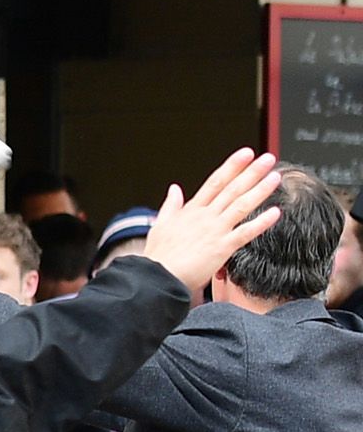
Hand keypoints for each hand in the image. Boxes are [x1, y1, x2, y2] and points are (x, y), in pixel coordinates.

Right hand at [140, 148, 283, 290]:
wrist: (157, 276)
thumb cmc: (158, 256)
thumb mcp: (160, 225)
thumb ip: (170, 205)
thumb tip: (174, 189)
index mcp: (191, 211)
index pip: (215, 182)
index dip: (232, 166)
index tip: (245, 154)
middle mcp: (205, 217)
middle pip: (232, 189)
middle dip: (251, 172)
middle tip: (267, 159)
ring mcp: (215, 230)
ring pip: (241, 205)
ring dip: (260, 190)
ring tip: (275, 178)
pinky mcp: (222, 247)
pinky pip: (245, 232)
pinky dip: (261, 223)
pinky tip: (275, 213)